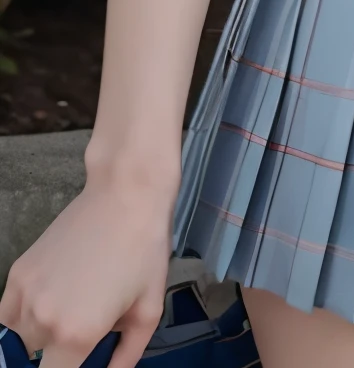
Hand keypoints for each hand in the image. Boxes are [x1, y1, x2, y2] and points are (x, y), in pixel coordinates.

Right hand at [0, 171, 172, 367]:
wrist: (125, 196)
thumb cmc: (143, 253)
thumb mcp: (146, 314)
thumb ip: (124, 358)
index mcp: (75, 335)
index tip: (80, 360)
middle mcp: (42, 319)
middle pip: (36, 360)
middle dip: (59, 353)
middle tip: (83, 333)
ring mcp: (25, 293)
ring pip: (20, 338)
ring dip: (39, 337)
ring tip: (70, 314)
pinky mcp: (18, 272)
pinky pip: (8, 313)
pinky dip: (22, 318)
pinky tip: (49, 303)